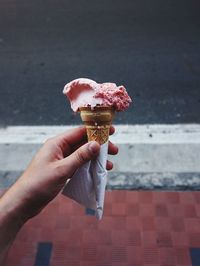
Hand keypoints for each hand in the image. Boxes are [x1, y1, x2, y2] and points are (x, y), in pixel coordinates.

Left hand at [3, 126, 117, 220]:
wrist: (25, 201)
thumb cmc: (39, 184)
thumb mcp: (62, 169)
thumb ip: (80, 156)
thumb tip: (96, 144)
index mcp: (57, 143)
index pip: (79, 132)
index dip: (96, 131)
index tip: (111, 131)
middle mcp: (60, 149)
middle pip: (83, 143)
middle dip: (99, 146)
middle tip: (114, 150)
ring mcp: (61, 159)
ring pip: (82, 154)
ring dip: (95, 158)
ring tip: (108, 164)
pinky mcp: (62, 169)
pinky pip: (79, 164)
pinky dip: (88, 166)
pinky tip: (98, 171)